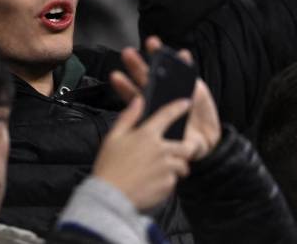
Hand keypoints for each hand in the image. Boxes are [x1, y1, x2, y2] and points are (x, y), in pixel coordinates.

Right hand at [93, 95, 194, 209]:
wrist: (110, 195)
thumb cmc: (109, 165)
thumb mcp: (113, 136)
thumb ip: (128, 117)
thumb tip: (138, 100)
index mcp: (147, 135)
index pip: (168, 115)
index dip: (179, 107)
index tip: (187, 103)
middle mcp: (161, 150)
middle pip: (186, 146)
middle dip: (186, 148)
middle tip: (177, 152)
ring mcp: (166, 169)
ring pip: (181, 165)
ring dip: (176, 167)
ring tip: (161, 170)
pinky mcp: (167, 185)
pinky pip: (173, 181)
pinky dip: (166, 181)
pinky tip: (153, 182)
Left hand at [111, 36, 220, 160]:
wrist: (206, 141)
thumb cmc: (183, 145)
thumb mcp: (176, 148)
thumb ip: (171, 145)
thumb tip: (163, 145)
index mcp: (149, 111)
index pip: (133, 97)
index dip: (124, 87)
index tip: (114, 77)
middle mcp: (159, 97)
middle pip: (144, 78)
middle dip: (135, 65)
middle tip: (127, 53)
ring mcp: (174, 88)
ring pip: (163, 70)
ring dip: (157, 55)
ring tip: (152, 43)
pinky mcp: (192, 85)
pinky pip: (187, 71)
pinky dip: (184, 61)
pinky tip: (182, 54)